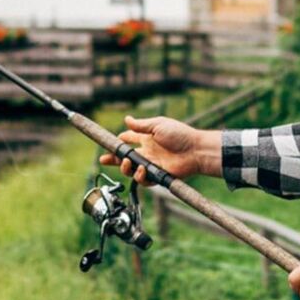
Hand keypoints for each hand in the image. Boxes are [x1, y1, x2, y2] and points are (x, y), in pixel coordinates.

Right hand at [101, 114, 221, 183]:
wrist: (195, 150)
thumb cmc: (180, 134)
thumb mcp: (158, 125)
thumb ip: (141, 125)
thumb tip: (126, 119)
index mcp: (146, 138)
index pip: (128, 139)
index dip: (118, 141)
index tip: (108, 142)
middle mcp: (147, 152)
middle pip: (125, 157)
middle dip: (113, 159)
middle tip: (104, 160)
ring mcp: (151, 164)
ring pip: (131, 170)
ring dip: (125, 168)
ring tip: (128, 163)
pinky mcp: (157, 175)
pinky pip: (143, 180)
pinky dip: (139, 176)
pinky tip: (142, 170)